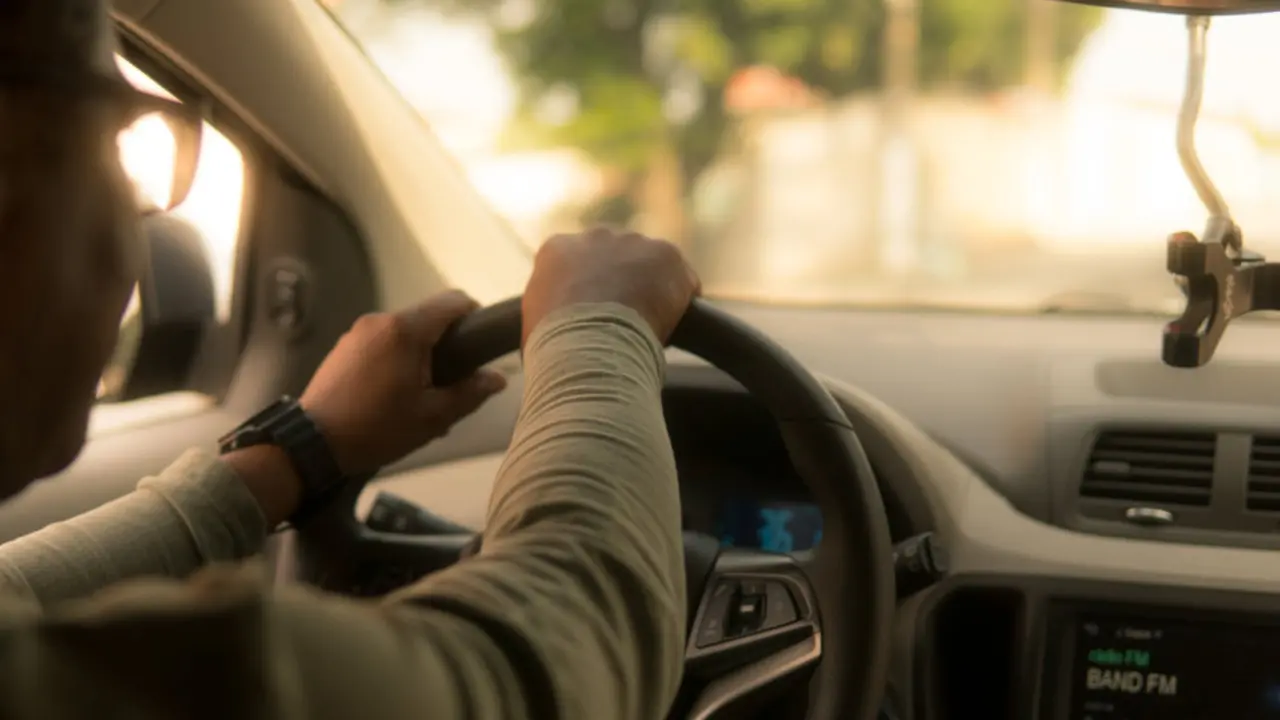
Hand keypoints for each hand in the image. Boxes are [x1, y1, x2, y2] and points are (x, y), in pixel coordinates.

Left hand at [300, 291, 507, 475]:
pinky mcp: (344, 346)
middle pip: (428, 317)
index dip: (474, 316)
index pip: (453, 301)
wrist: (312, 443)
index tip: (481, 345)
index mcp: (405, 330)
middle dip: (446, 344)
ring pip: (404, 331)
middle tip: (452, 382)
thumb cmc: (378, 428)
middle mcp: (381, 320)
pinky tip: (393, 394)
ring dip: (420, 354)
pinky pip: (382, 342)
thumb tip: (497, 378)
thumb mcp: (432, 417)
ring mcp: (358, 331)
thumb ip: (470, 393)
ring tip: (421, 395)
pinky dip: (396, 358)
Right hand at [523, 228, 700, 344]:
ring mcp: (633, 242)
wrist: (587, 345)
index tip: (597, 314)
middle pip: (618, 256)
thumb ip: (547, 312)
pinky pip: (683, 280)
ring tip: (649, 327)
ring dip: (654, 290)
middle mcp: (595, 236)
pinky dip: (683, 302)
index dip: (591, 290)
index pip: (579, 263)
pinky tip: (674, 326)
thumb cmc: (554, 347)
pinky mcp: (667, 255)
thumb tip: (554, 332)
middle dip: (624, 282)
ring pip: (651, 266)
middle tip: (626, 320)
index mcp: (558, 249)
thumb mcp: (535, 325)